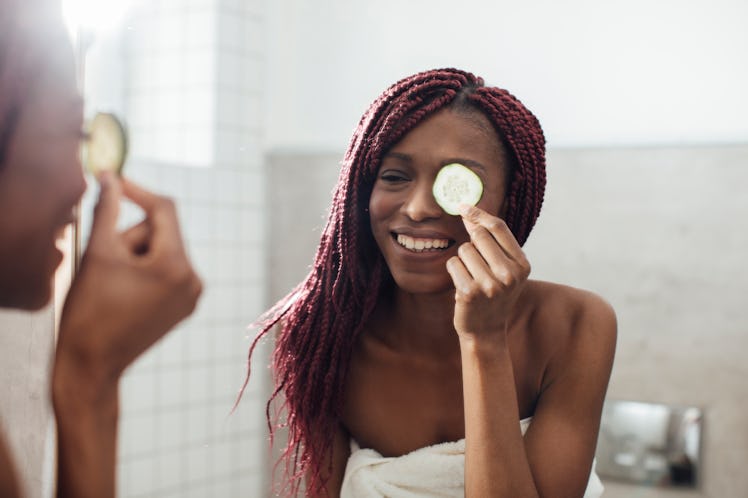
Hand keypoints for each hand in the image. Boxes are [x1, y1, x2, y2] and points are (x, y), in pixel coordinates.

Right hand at [55, 173, 201, 384]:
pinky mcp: (186, 306)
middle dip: (132, 237)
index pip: (164, 210)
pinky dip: (146, 271)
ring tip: (115, 283)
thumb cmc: (89, 310)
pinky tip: (125, 293)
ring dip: (137, 255)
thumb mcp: (97, 253)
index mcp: (176, 266)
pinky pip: (167, 272)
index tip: (113, 180)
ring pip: (163, 252)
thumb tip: (111, 176)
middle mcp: (194, 279)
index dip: (137, 191)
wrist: (92, 364)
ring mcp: (193, 295)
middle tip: (106, 262)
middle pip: (162, 232)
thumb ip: (107, 209)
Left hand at [445, 204, 529, 342]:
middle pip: (479, 236)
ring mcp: (490, 285)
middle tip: (475, 261)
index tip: (463, 207)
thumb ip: (492, 242)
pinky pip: (453, 264)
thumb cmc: (494, 294)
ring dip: (463, 260)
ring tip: (472, 277)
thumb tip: (469, 211)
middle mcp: (509, 274)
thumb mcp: (504, 268)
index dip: (478, 213)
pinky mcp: (470, 292)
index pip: (498, 228)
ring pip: (464, 250)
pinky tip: (463, 285)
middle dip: (471, 243)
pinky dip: (454, 271)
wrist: (486, 330)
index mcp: (522, 265)